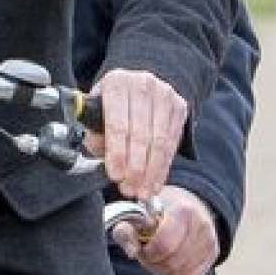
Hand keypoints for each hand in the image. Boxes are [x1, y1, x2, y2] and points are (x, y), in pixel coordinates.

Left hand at [85, 69, 188, 203]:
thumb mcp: (96, 116)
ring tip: (143, 191)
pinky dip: (163, 166)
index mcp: (116, 83)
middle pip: (141, 133)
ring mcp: (164, 93)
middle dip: (135, 167)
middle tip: (130, 189)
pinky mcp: (180, 105)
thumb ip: (95, 137)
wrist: (137, 90)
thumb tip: (106, 160)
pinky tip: (155, 181)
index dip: (118, 153)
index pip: (118, 123)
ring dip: (151, 171)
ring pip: (160, 140)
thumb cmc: (113, 108)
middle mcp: (142, 84)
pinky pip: (173, 142)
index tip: (116, 176)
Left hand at [112, 185, 219, 274]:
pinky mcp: (214, 254)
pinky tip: (170, 263)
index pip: (165, 245)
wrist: (186, 204)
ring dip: (164, 271)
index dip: (148, 253)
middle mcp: (201, 225)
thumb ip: (126, 231)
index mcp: (183, 210)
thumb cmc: (158, 211)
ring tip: (158, 258)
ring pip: (182, 273)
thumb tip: (132, 252)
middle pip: (173, 262)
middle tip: (148, 254)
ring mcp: (210, 241)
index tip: (142, 249)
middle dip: (155, 263)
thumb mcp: (136, 215)